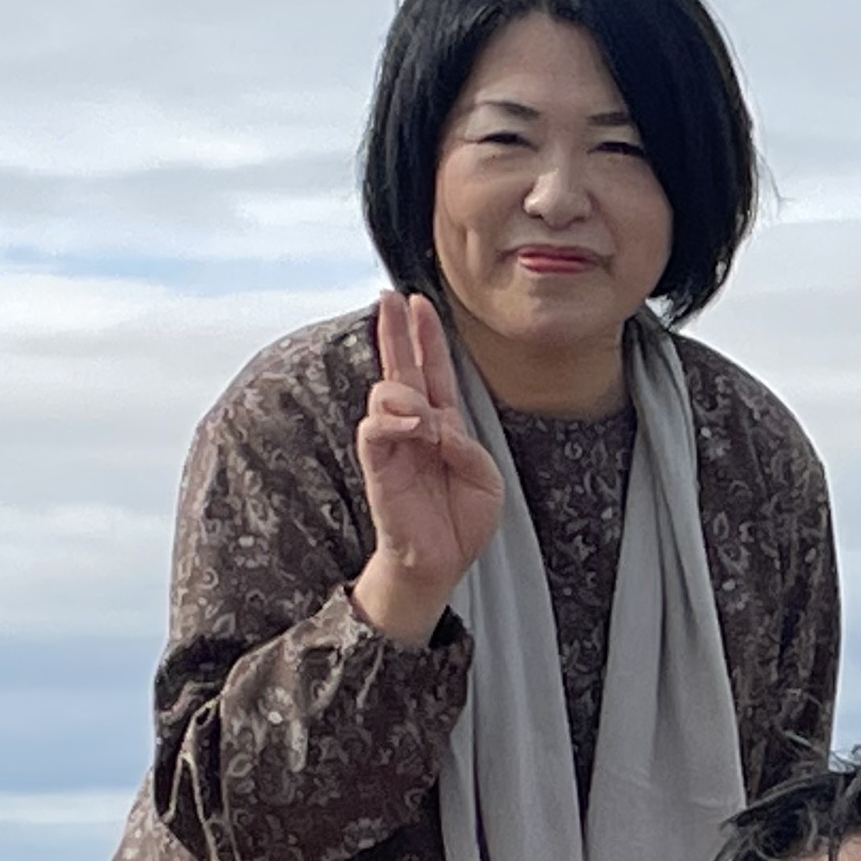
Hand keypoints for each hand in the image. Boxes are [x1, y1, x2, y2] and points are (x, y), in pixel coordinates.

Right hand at [353, 290, 503, 644]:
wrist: (440, 563)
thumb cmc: (461, 522)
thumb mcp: (485, 479)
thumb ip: (466, 445)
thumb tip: (436, 423)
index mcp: (443, 425)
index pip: (432, 371)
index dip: (426, 337)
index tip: (420, 302)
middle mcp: (416, 428)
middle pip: (400, 368)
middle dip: (395, 331)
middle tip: (390, 297)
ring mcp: (393, 444)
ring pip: (386, 392)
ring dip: (408, 393)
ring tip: (426, 418)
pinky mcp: (377, 465)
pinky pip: (375, 428)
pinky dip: (394, 420)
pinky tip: (414, 426)